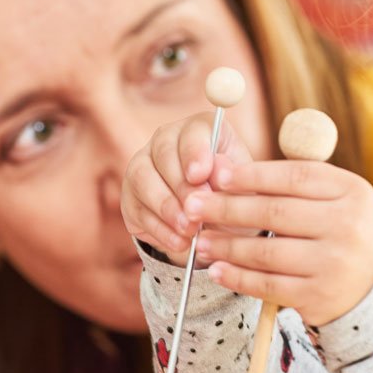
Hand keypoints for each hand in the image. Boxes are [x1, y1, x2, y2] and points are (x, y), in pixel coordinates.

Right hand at [121, 112, 253, 264]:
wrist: (217, 225)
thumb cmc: (233, 197)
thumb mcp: (242, 189)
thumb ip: (232, 179)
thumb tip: (219, 170)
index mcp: (201, 129)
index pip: (193, 130)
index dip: (194, 152)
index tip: (200, 175)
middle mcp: (167, 140)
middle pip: (163, 152)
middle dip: (180, 186)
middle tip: (197, 212)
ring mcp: (143, 165)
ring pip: (143, 178)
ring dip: (167, 208)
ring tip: (189, 231)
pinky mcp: (130, 195)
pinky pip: (137, 208)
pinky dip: (159, 229)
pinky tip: (179, 242)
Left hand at [184, 160, 372, 325]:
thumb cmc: (346, 233)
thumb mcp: (337, 198)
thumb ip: (291, 181)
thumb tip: (223, 166)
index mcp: (352, 191)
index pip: (293, 177)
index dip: (251, 175)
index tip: (217, 175)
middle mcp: (346, 225)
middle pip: (275, 212)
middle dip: (227, 209)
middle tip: (193, 206)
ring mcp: (333, 263)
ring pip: (266, 251)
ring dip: (226, 246)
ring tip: (201, 241)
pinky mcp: (319, 296)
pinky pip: (268, 285)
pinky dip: (238, 278)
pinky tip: (217, 270)